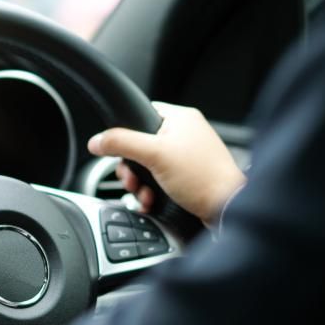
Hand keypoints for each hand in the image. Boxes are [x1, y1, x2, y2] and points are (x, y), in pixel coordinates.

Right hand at [87, 103, 245, 226]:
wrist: (227, 208)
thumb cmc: (202, 178)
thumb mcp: (154, 155)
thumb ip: (122, 143)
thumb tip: (97, 140)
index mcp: (180, 118)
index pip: (141, 115)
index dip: (126, 135)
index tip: (120, 152)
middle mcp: (185, 134)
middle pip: (140, 145)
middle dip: (132, 168)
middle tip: (133, 180)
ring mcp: (187, 157)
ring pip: (148, 166)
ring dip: (140, 184)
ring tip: (145, 194)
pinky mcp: (188, 177)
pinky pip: (160, 180)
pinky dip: (152, 192)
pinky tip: (152, 201)